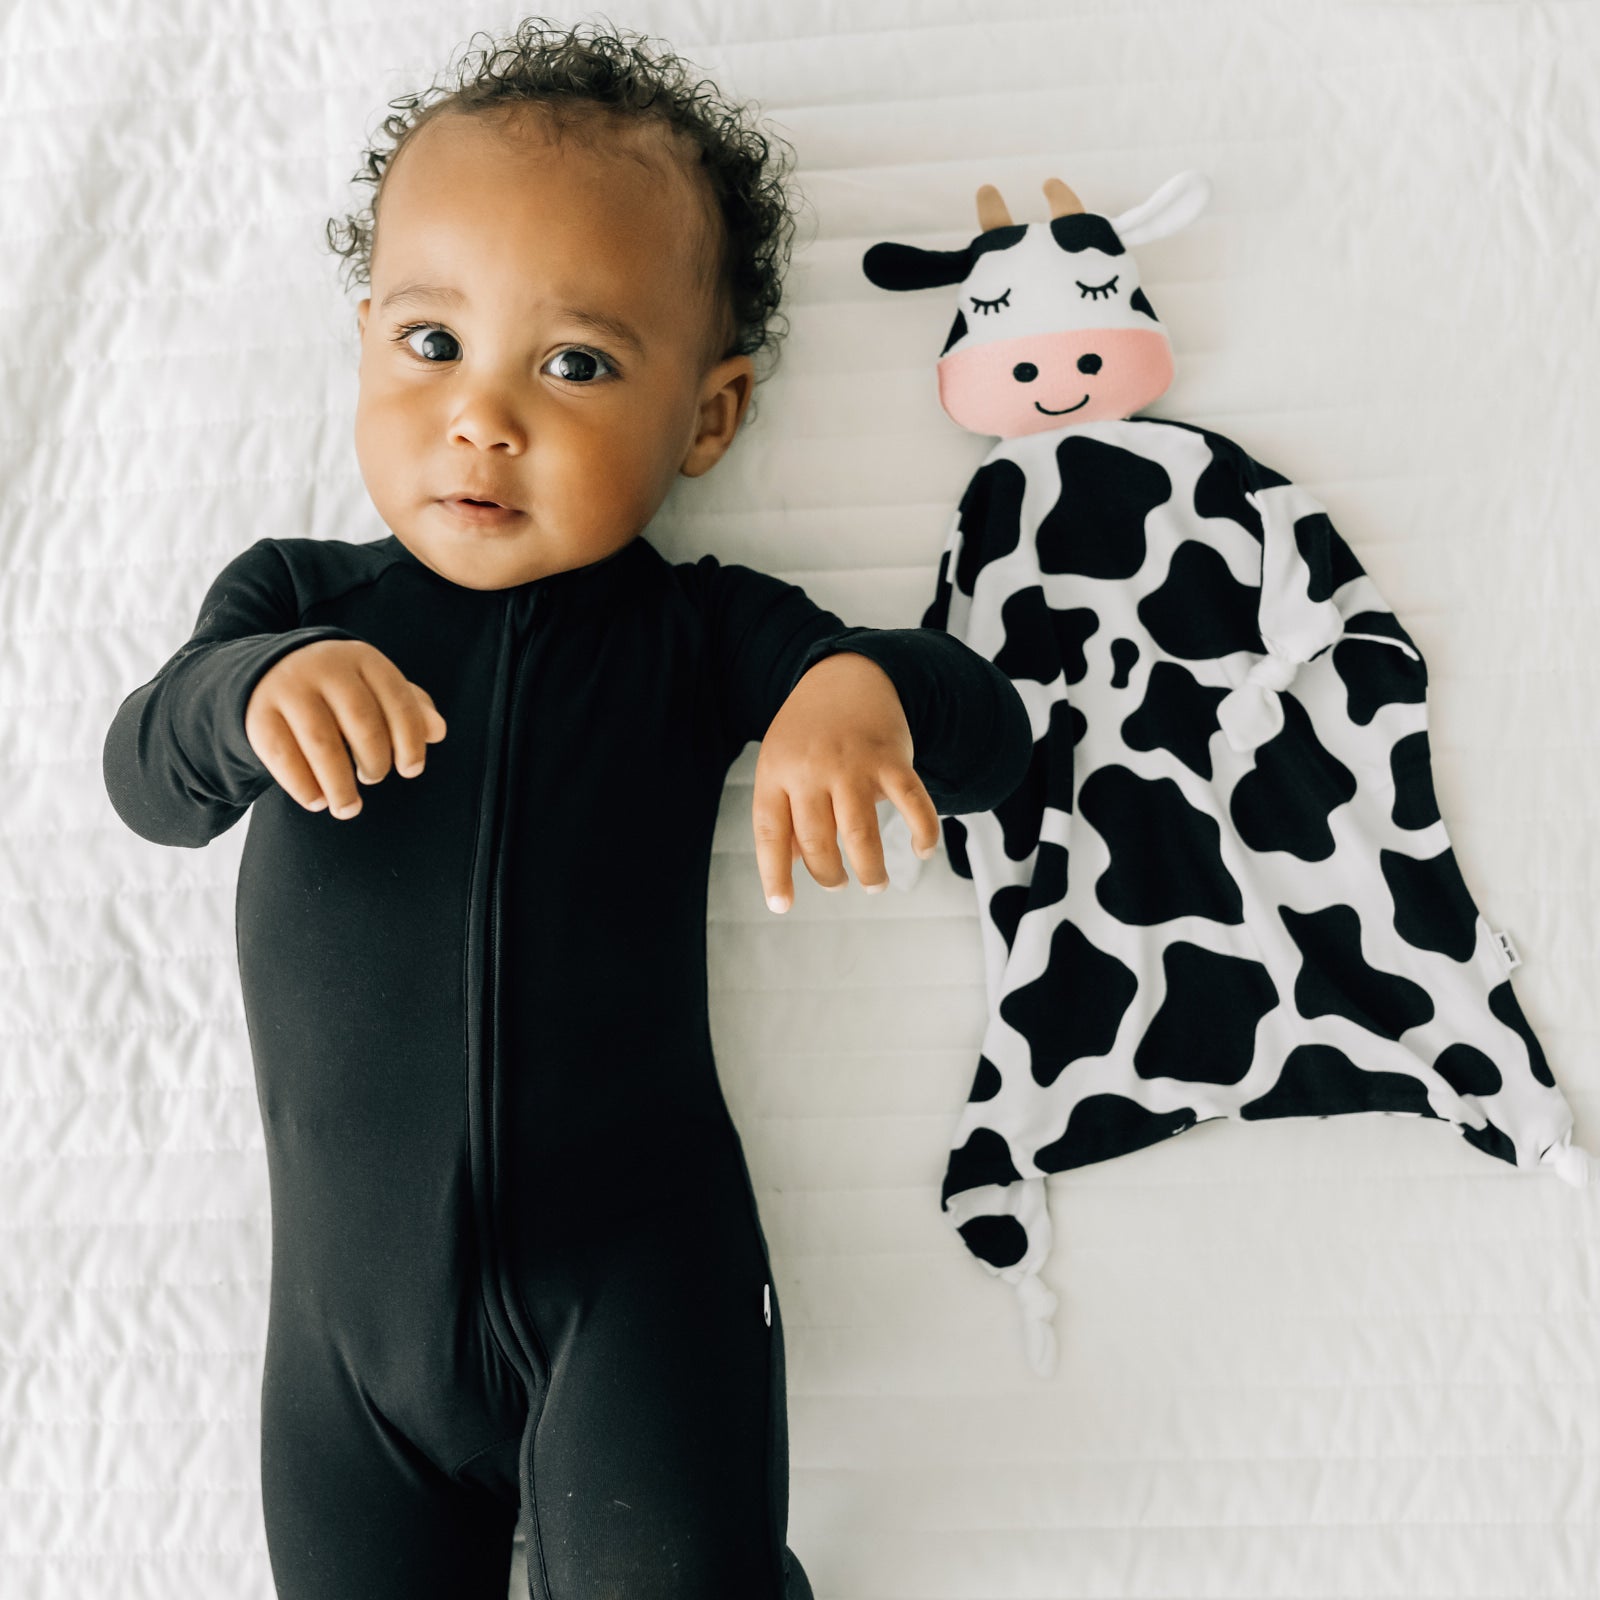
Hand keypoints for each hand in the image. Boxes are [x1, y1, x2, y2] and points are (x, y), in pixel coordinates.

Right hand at [244, 639, 446, 819]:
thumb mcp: (376, 688)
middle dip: (375, 761)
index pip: (398, 700)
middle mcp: (325, 667)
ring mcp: (289, 688)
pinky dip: (304, 786)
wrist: (270, 671)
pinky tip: (318, 800)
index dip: (410, 740)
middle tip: (374, 777)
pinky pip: (283, 756)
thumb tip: (437, 731)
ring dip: (340, 785)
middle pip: (361, 721)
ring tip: (349, 807)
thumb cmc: (339, 689)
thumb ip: (411, 708)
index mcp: (363, 659)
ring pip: (321, 743)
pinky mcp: (258, 714)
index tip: (411, 770)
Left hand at [753, 652, 939, 911]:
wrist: (849, 675)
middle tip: (838, 882)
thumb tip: (787, 869)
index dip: (775, 875)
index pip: (771, 833)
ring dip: (870, 869)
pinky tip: (922, 851)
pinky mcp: (891, 758)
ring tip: (874, 883)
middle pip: (817, 842)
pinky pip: (912, 804)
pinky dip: (923, 833)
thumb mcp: (782, 764)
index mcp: (776, 771)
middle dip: (829, 875)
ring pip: (861, 834)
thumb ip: (784, 813)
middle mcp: (812, 768)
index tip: (783, 906)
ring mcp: (852, 762)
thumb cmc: (810, 733)